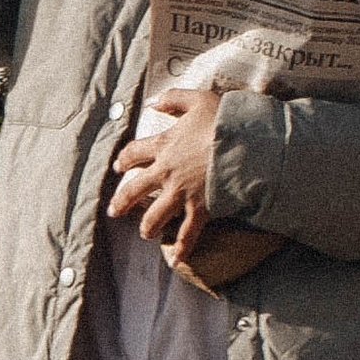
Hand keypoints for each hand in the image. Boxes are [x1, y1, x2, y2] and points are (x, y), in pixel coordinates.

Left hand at [108, 85, 221, 253]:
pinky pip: (188, 233)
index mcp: (164, 145)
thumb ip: (173, 98)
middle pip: (135, 189)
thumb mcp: (197, 99)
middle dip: (122, 200)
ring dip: (147, 225)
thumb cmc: (223, 120)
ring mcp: (182, 193)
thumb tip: (153, 101)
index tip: (118, 166)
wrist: (244, 144)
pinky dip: (182, 248)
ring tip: (144, 232)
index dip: (124, 160)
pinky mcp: (200, 208)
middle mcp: (166, 172)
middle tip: (114, 209)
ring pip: (156, 215)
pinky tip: (174, 261)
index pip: (134, 153)